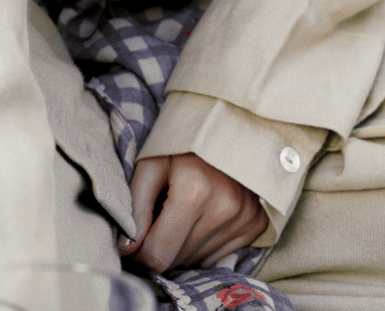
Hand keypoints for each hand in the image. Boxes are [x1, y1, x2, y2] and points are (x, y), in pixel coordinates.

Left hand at [118, 153, 265, 272]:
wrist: (228, 123)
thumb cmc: (183, 143)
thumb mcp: (151, 163)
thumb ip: (135, 205)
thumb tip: (127, 248)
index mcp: (195, 190)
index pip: (158, 254)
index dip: (138, 251)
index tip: (133, 238)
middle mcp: (225, 208)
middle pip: (177, 260)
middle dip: (160, 246)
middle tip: (158, 218)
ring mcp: (245, 218)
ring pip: (197, 261)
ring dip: (182, 246)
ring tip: (181, 213)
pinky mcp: (257, 224)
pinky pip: (218, 256)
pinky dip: (203, 244)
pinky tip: (202, 217)